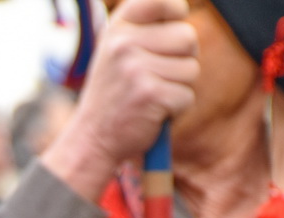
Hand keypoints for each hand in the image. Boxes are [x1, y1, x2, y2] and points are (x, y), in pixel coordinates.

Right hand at [41, 0, 198, 203]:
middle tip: (158, 77)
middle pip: (188, 37)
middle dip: (183, 60)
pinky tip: (153, 113)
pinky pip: (187, 96)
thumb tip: (184, 12)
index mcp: (117, 28)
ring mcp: (136, 68)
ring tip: (152, 96)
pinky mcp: (150, 94)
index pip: (161, 1)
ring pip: (191, 69)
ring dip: (179, 88)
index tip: (170, 31)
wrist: (92, 139)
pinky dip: (176, 110)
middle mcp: (124, 43)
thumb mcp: (118, 53)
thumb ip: (146, 30)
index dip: (176, 14)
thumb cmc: (114, 95)